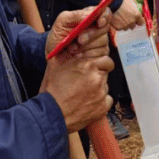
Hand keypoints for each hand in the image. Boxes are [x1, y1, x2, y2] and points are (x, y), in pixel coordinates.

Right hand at [40, 8, 112, 131]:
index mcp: (88, 65)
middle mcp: (97, 77)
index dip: (100, 64)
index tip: (94, 68)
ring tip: (83, 94)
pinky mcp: (102, 106)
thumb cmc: (53, 91)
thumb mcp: (57, 65)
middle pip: (106, 73)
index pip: (106, 60)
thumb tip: (74, 44)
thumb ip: (68, 53)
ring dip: (97, 89)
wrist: (52, 113)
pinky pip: (106, 101)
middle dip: (99, 75)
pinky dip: (100, 102)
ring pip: (105, 87)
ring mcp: (101, 93)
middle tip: (87, 82)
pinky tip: (88, 103)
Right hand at [110, 0, 141, 29]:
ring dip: (124, 24)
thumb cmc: (123, 1)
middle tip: (127, 18)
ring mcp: (125, 25)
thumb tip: (136, 8)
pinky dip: (118, 25)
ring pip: (126, 28)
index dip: (138, 20)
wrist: (112, 3)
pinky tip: (116, 20)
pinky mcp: (118, 27)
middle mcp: (132, 22)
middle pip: (133, 26)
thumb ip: (135, 7)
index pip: (141, 23)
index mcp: (137, 15)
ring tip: (121, 19)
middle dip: (131, 23)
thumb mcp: (132, 1)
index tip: (136, 19)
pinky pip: (119, 28)